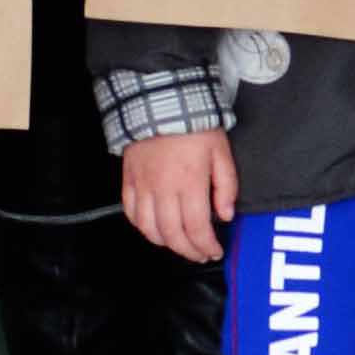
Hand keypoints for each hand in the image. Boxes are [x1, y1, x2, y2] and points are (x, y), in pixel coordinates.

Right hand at [119, 130, 237, 264]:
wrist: (162, 100)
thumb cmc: (195, 125)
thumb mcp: (221, 151)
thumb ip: (226, 186)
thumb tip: (225, 215)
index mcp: (189, 183)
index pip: (197, 228)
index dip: (206, 246)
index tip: (215, 251)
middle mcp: (163, 189)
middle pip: (173, 234)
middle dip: (188, 251)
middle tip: (200, 254)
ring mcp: (143, 186)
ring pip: (149, 229)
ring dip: (165, 243)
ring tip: (179, 245)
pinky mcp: (128, 179)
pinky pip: (131, 212)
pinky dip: (142, 227)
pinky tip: (154, 229)